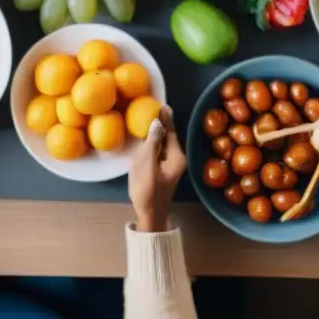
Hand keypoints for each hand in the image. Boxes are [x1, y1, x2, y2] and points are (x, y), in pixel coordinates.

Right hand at [129, 106, 185, 231]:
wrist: (149, 215)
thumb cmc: (148, 192)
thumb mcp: (147, 166)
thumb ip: (152, 143)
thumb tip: (156, 122)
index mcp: (176, 156)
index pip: (170, 131)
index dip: (165, 118)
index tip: (162, 103)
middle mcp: (175, 158)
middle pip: (166, 135)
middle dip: (159, 123)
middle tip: (150, 107)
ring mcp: (168, 164)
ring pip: (160, 143)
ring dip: (153, 132)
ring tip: (145, 117)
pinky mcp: (159, 168)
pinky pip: (155, 150)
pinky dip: (149, 142)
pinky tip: (141, 138)